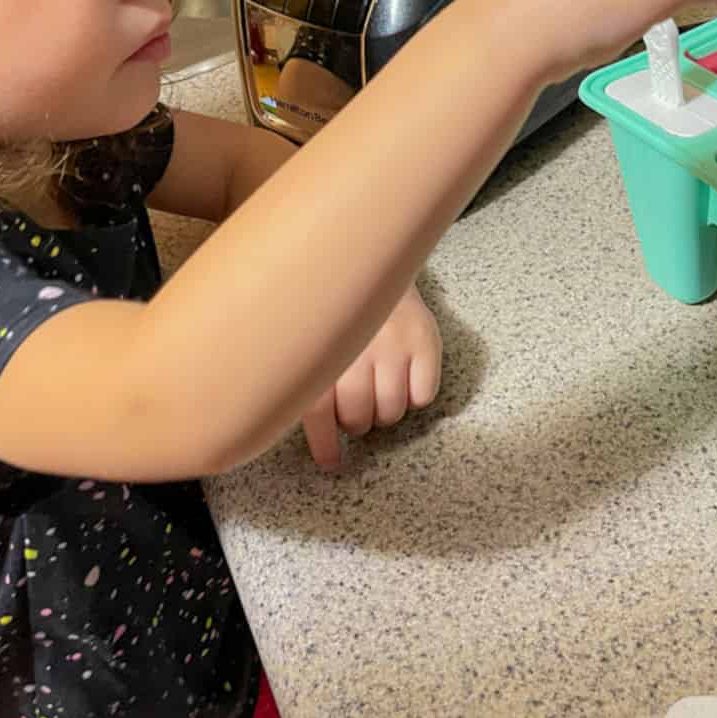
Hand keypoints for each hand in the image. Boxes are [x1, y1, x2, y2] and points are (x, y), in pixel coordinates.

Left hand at [301, 285, 442, 467]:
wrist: (373, 255)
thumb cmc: (338, 307)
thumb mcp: (312, 333)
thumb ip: (306, 374)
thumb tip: (290, 422)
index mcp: (322, 351)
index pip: (319, 414)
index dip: (325, 446)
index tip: (331, 463)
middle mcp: (358, 349)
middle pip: (359, 418)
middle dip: (356, 423)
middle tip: (356, 411)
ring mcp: (394, 345)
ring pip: (392, 412)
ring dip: (384, 413)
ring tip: (380, 392)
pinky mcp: (425, 341)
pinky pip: (423, 396)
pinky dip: (415, 396)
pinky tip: (405, 378)